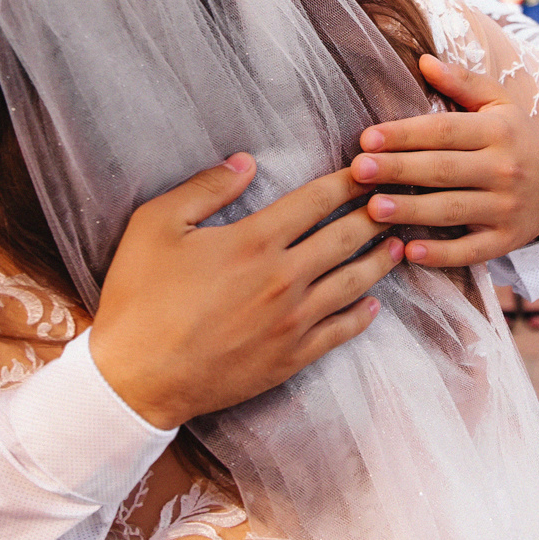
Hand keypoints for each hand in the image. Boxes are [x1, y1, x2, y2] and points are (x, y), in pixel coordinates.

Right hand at [87, 154, 402, 428]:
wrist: (135, 379)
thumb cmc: (139, 298)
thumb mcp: (155, 225)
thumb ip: (204, 187)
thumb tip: (245, 161)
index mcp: (254, 240)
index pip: (317, 199)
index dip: (349, 180)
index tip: (371, 168)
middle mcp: (283, 277)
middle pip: (347, 236)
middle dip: (378, 213)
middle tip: (402, 199)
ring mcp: (292, 321)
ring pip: (354, 282)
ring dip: (381, 260)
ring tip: (401, 243)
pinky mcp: (291, 357)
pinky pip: (341, 331)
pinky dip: (363, 314)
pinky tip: (374, 304)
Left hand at [353, 55, 538, 266]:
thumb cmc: (519, 139)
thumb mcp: (500, 104)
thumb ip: (463, 82)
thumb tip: (423, 61)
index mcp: (498, 131)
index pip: (444, 131)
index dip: (404, 134)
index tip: (367, 138)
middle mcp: (503, 168)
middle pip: (443, 169)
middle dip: (398, 169)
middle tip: (358, 170)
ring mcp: (506, 207)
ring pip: (453, 210)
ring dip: (411, 210)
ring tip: (373, 209)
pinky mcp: (506, 240)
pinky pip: (472, 250)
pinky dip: (442, 254)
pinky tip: (411, 253)